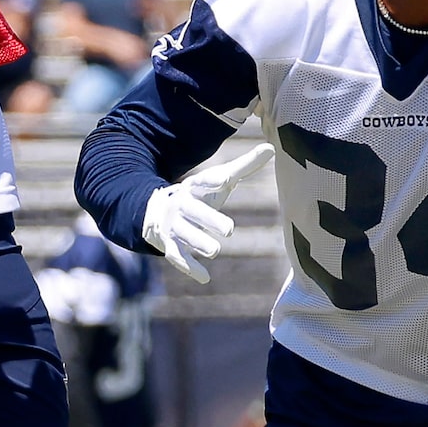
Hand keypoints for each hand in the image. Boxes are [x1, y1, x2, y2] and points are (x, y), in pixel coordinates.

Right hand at [141, 142, 274, 282]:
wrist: (157, 210)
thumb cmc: (200, 195)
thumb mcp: (218, 180)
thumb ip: (244, 167)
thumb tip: (270, 148)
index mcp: (194, 187)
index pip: (202, 182)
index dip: (212, 181)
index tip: (226, 179)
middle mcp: (181, 205)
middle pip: (193, 210)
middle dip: (208, 218)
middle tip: (229, 229)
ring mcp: (173, 226)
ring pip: (184, 234)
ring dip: (197, 242)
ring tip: (214, 250)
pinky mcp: (169, 245)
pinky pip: (177, 257)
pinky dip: (190, 268)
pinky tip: (204, 278)